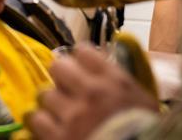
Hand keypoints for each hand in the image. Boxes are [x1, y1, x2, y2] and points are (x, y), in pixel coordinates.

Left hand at [28, 43, 158, 139]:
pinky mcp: (58, 136)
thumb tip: (103, 59)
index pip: (83, 51)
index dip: (79, 60)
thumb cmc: (144, 130)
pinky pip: (37, 118)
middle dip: (61, 77)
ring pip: (45, 94)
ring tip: (61, 114)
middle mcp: (91, 93)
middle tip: (67, 89)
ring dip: (52, 104)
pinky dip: (42, 123)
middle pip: (58, 66)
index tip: (81, 68)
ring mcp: (72, 115)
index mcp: (114, 81)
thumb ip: (120, 79)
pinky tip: (52, 128)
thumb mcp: (142, 100)